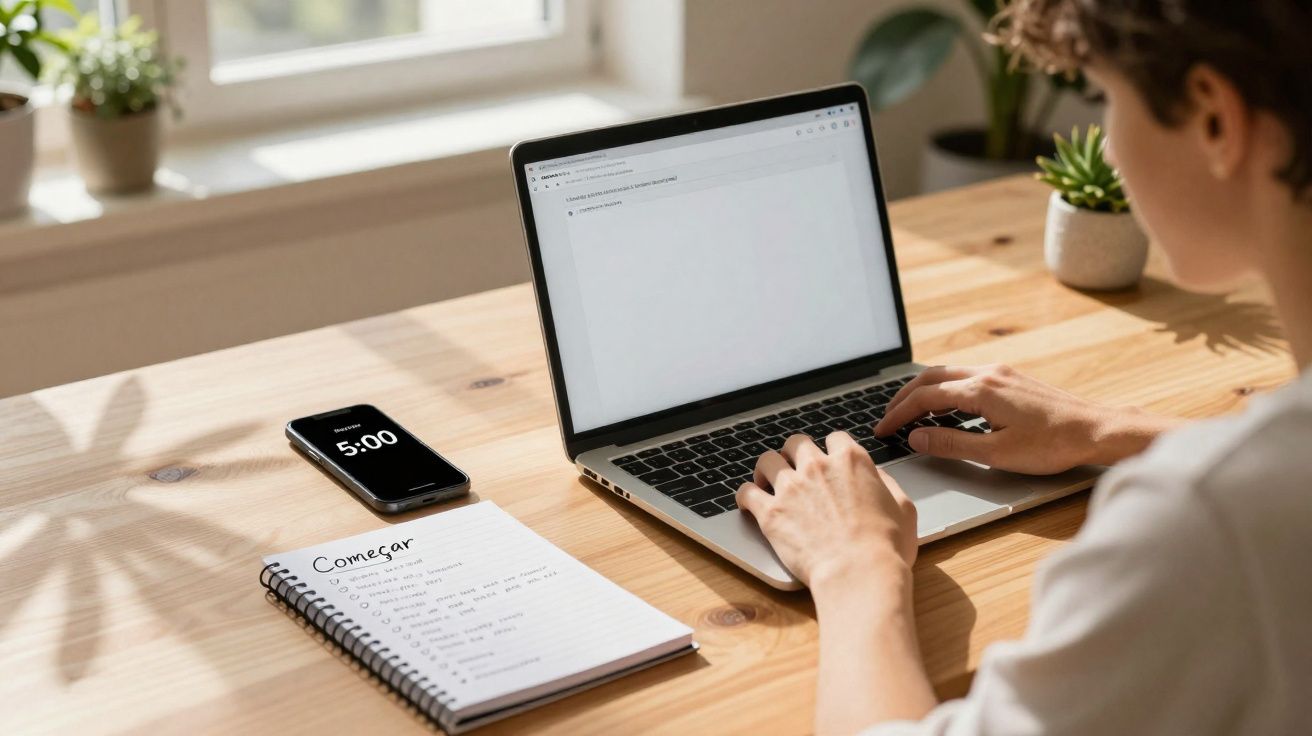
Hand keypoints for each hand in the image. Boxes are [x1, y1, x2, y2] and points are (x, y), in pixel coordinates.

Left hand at [736, 432, 916, 587]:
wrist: (858, 574)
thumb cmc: (885, 548)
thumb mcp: (903, 508)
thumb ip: (886, 483)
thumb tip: (875, 476)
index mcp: (851, 461)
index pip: (835, 439)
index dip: (831, 449)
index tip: (828, 460)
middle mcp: (817, 466)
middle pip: (796, 443)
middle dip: (795, 454)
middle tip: (795, 468)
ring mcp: (791, 488)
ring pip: (767, 460)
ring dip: (767, 469)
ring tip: (767, 481)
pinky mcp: (770, 513)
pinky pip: (746, 492)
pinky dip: (745, 495)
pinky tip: (748, 502)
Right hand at [873, 364, 1176, 473]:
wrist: (1097, 429)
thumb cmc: (1053, 445)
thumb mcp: (996, 453)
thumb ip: (951, 444)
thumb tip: (916, 438)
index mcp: (980, 390)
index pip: (925, 397)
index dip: (898, 415)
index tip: (883, 431)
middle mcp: (988, 373)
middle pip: (930, 377)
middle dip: (903, 398)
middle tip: (887, 419)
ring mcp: (1001, 373)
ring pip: (948, 373)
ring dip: (923, 391)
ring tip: (909, 413)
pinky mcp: (1011, 379)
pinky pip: (966, 376)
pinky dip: (945, 389)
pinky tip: (945, 408)